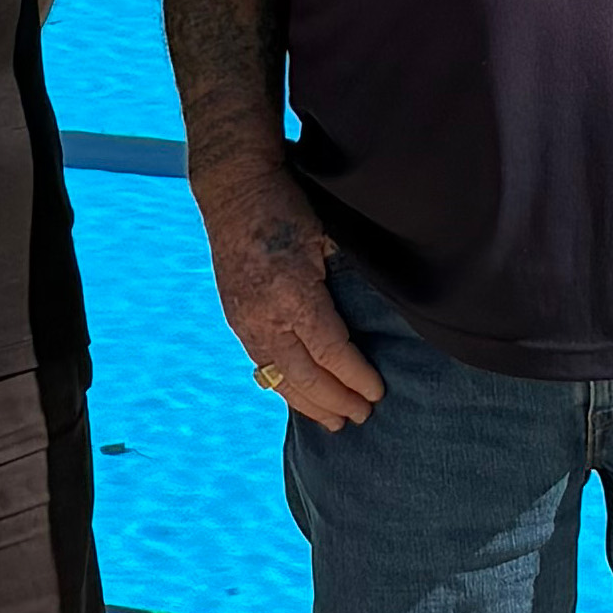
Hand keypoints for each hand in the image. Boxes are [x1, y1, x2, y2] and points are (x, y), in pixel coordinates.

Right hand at [202, 172, 382, 429]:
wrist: (234, 190)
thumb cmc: (288, 208)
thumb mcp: (327, 239)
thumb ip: (345, 282)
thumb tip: (376, 319)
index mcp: (294, 294)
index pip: (331, 352)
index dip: (356, 377)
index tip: (377, 393)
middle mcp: (265, 317)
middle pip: (305, 376)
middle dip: (337, 400)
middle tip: (363, 416)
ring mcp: (245, 322)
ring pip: (280, 378)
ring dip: (309, 404)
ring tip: (336, 422)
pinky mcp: (236, 321)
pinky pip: (262, 366)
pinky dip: (285, 387)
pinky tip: (302, 398)